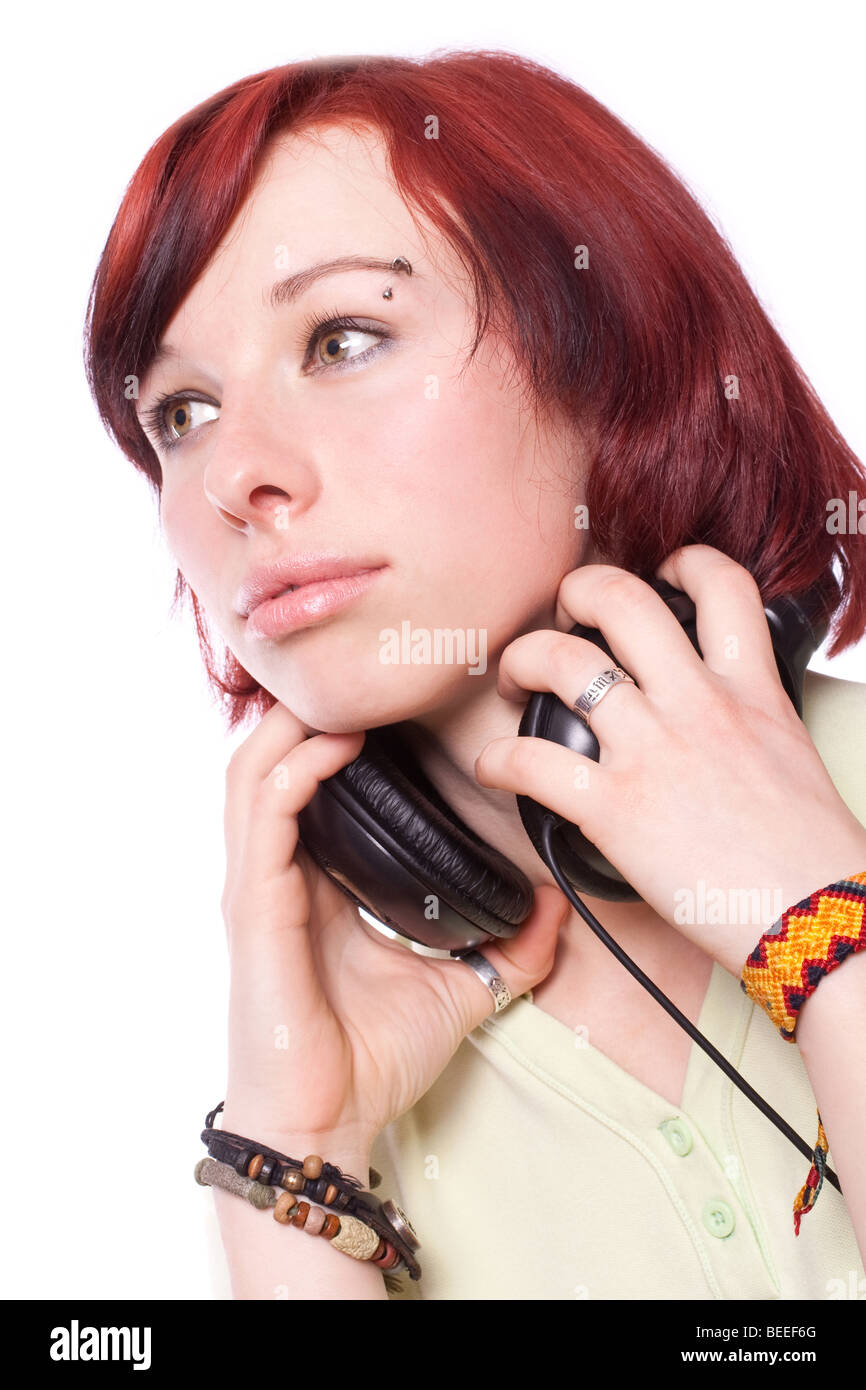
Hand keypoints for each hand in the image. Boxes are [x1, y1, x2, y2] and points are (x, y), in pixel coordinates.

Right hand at [219, 701, 569, 1161]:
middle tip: (375, 673)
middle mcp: (279, 873)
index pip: (313, 782)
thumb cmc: (370, 1061)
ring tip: (352, 695)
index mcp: (317, 883)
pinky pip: (262, 815)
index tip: (402, 699)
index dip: (344, 733)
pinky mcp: (253, 907)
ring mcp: (258, 886)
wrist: (324, 1127)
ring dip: (297, 723)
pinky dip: (293, 768)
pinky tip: (335, 746)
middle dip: (313, 708)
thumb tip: (558, 904)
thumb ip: (508, 947)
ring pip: (253, 770)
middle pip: (273, 758)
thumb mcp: (459, 989)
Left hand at [474, 545, 865, 974]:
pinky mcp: (615, 807)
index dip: (684, 560)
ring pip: (562, 662)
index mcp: (750, 690)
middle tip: (564, 614)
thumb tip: (723, 727)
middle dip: (577, 590)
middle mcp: (698, 704)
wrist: (817, 920)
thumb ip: (751, 721)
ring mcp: (653, 750)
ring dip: (523, 660)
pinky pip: (532, 761)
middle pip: (621, 600)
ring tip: (514, 680)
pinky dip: (496, 760)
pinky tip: (492, 767)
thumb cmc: (810, 857)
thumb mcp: (792, 757)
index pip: (723, 585)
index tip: (660, 570)